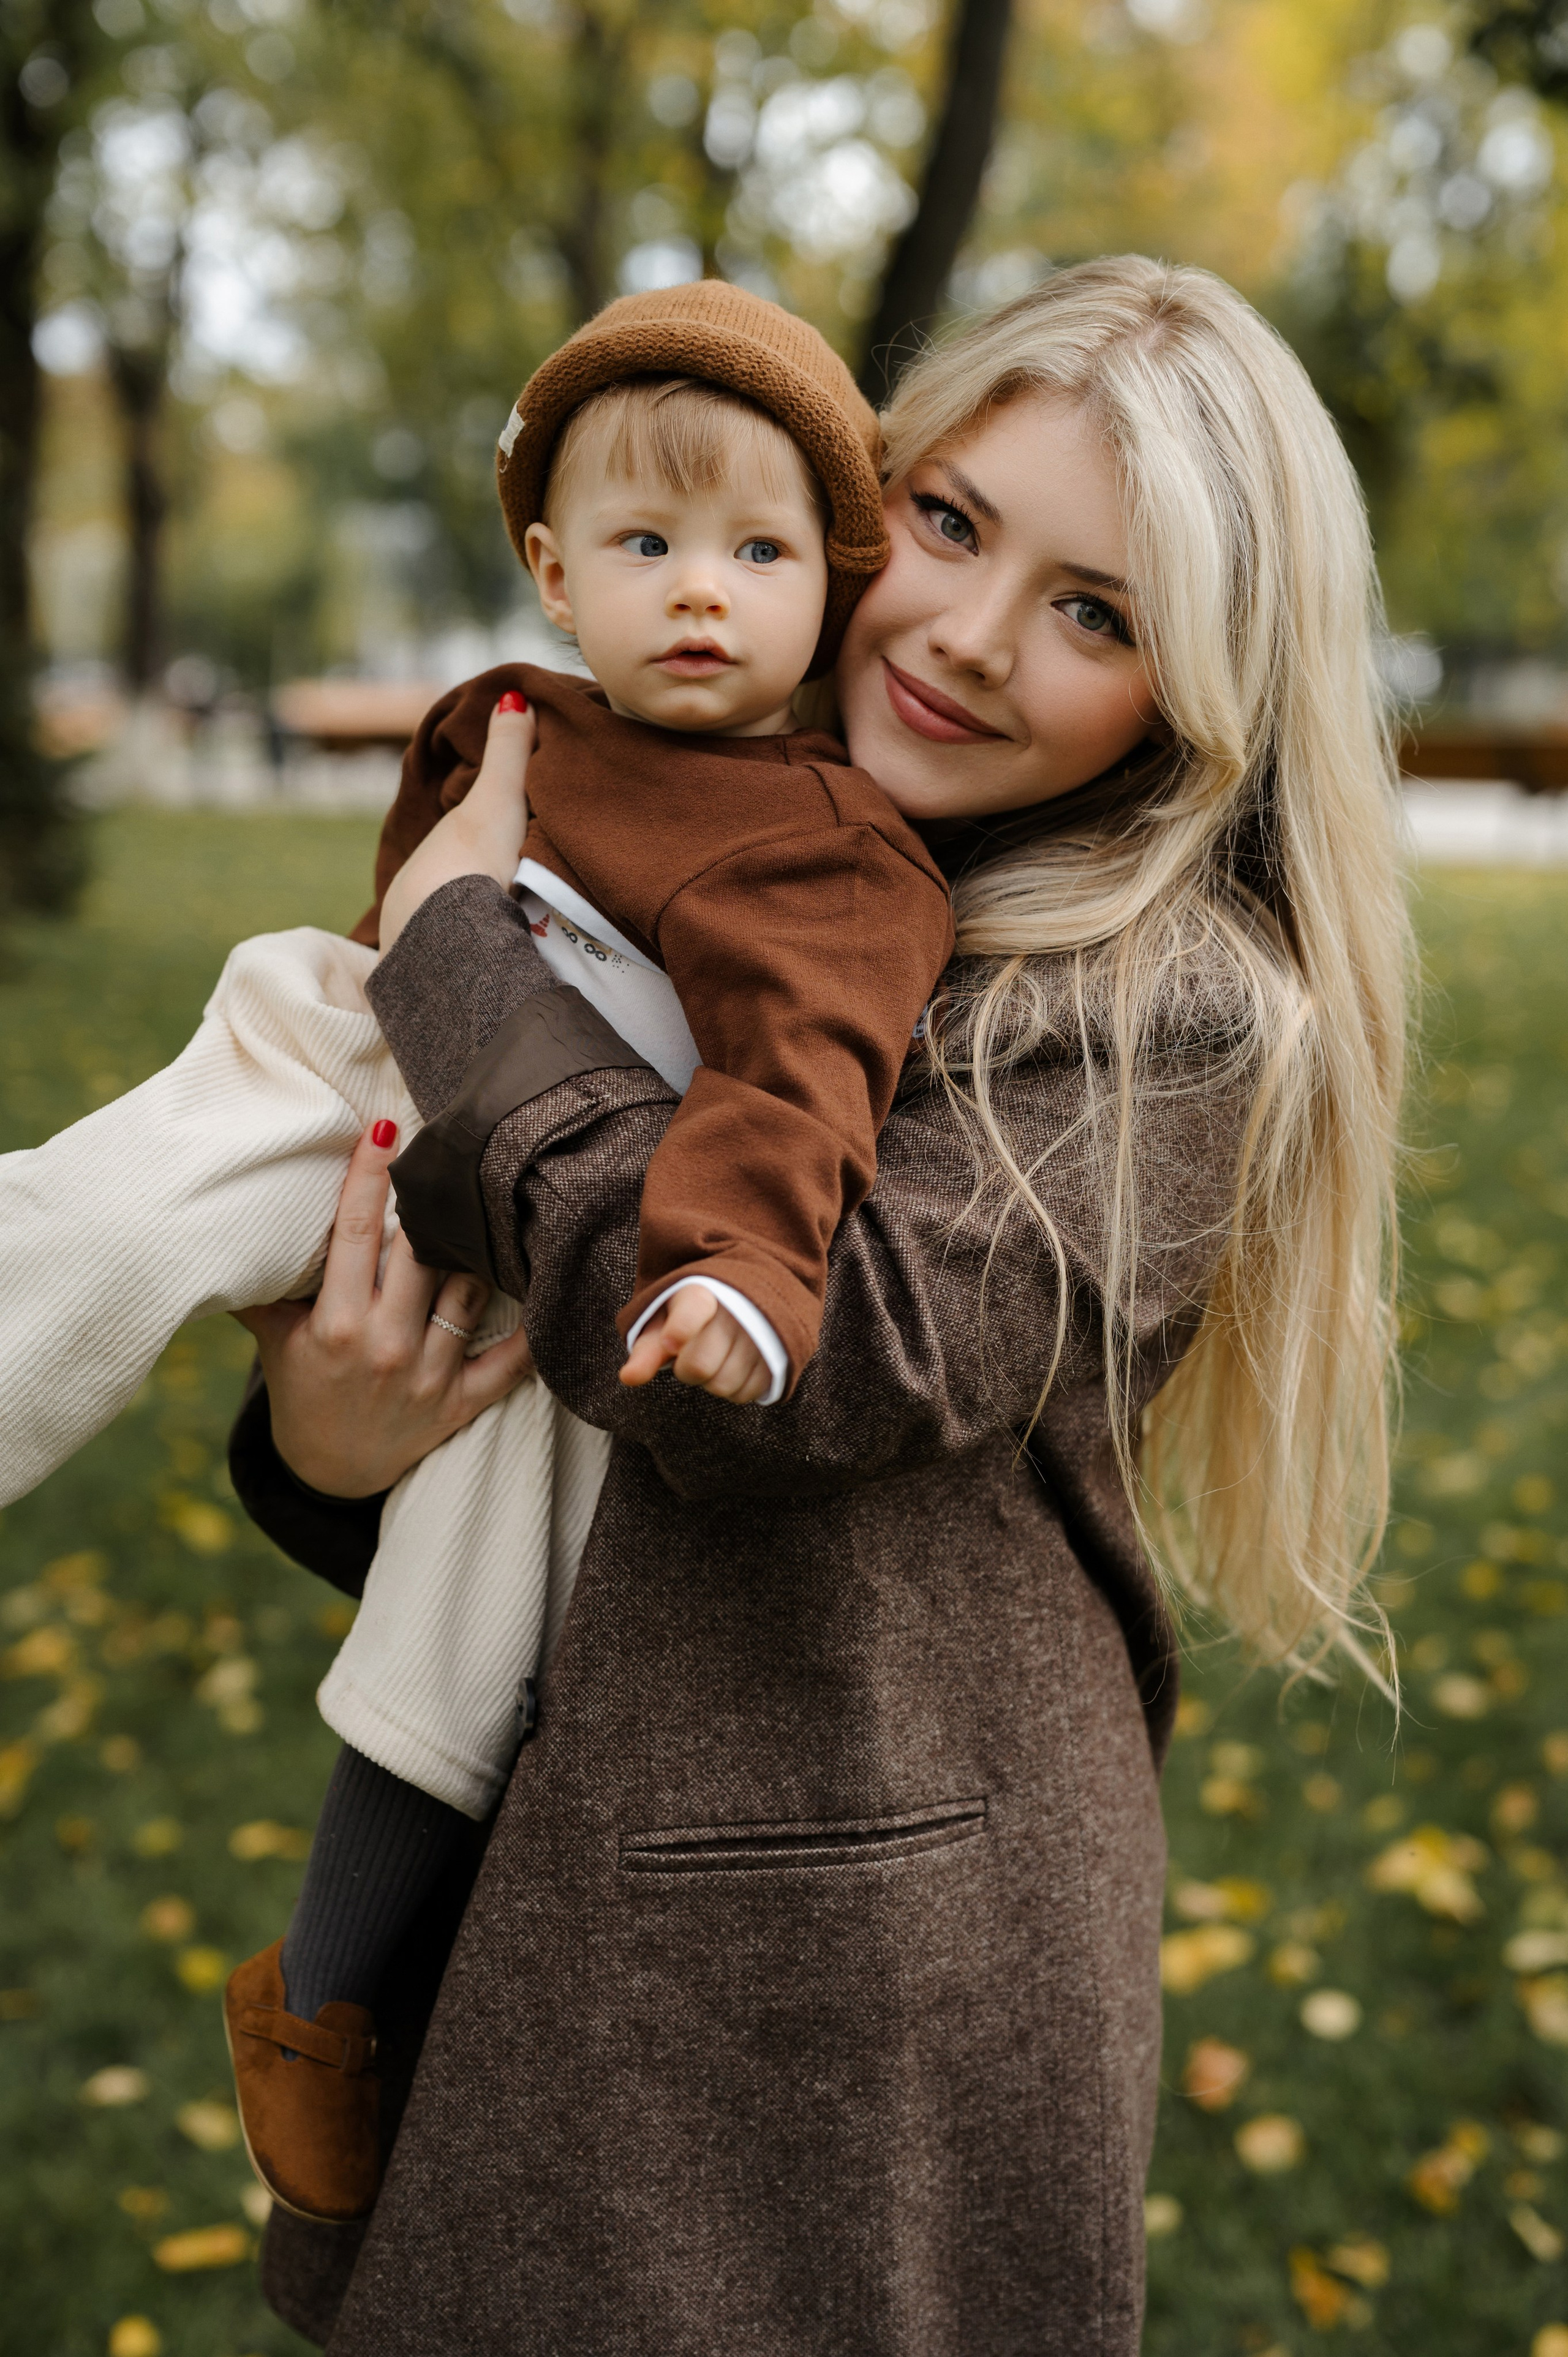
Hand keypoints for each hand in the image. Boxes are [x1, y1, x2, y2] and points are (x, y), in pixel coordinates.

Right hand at [233, 1120, 534, 1495]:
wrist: (329, 1477)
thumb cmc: (304, 1394)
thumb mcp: (276, 1342)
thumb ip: (264, 1290)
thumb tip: (231, 1226)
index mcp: (336, 1325)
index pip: (356, 1233)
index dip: (370, 1176)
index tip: (384, 1125)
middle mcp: (385, 1345)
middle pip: (419, 1252)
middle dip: (432, 1199)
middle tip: (449, 1146)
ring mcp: (428, 1375)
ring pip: (468, 1291)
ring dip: (479, 1249)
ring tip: (492, 1197)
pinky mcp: (461, 1403)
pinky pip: (509, 1361)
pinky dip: (531, 1329)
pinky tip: (547, 1284)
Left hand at [379, 692, 536, 950]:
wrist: (442, 941)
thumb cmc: (469, 864)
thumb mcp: (497, 799)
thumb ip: (509, 751)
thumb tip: (512, 694)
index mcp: (430, 857)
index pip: (458, 845)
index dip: (481, 842)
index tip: (508, 845)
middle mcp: (415, 899)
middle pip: (452, 889)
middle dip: (474, 891)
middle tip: (514, 895)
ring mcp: (419, 945)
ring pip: (448, 929)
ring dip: (471, 932)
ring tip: (506, 938)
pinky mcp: (431, 987)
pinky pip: (452, 966)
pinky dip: (468, 963)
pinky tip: (488, 971)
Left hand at [619, 1284, 771, 1404]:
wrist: (743, 1300)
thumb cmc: (692, 1316)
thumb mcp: (666, 1322)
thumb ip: (647, 1350)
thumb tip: (628, 1378)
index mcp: (702, 1293)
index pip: (694, 1309)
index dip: (681, 1329)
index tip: (671, 1340)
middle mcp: (736, 1310)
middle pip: (697, 1366)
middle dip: (685, 1368)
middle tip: (689, 1352)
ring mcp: (760, 1334)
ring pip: (721, 1385)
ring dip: (710, 1381)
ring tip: (714, 1357)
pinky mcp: (776, 1357)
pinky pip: (744, 1393)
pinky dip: (732, 1388)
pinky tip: (732, 1366)